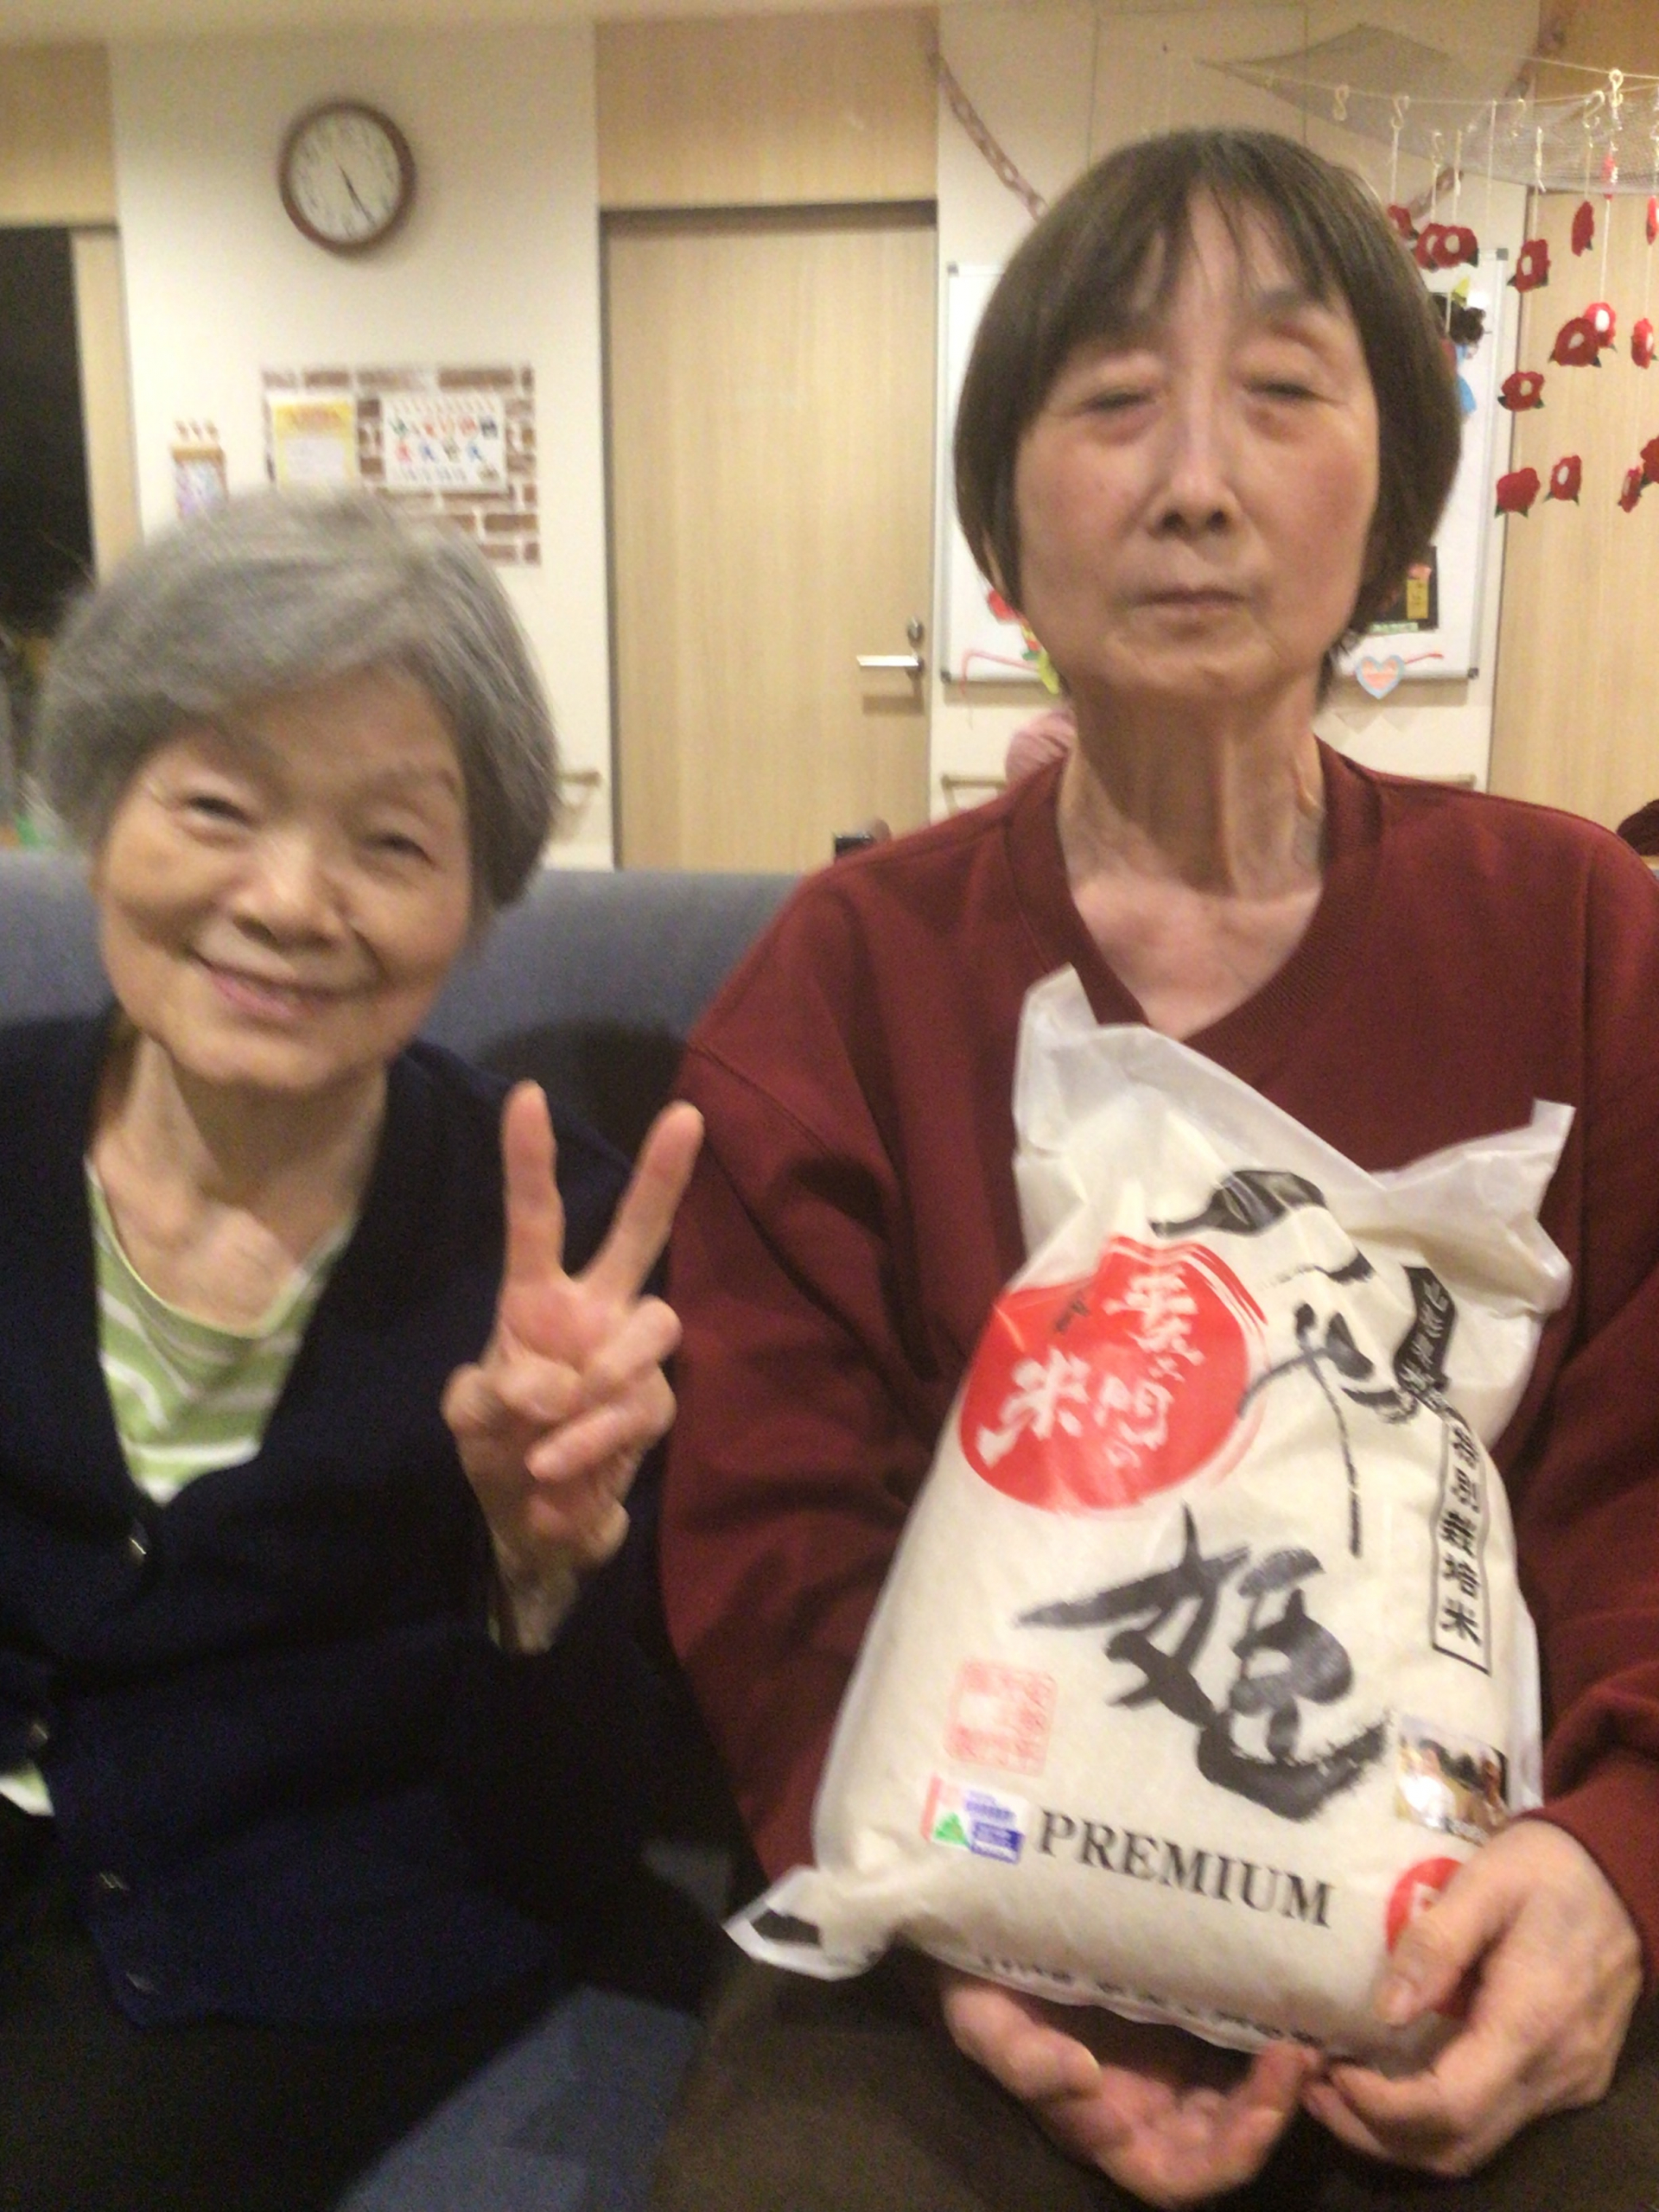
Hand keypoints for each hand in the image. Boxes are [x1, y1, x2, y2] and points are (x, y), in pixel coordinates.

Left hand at [443, 1084, 702, 1614]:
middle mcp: (596, 1312)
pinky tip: (555, 1481)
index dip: (530, 1160)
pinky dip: (588, 1452)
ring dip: (598, 1388)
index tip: (527, 1094)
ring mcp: (632, 1358)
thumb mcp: (469, 1420)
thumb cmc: (500, 1445)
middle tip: (685, 1116)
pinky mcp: (654, 1406)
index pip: (536, 1219)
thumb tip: (539, 1386)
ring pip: (651, 1329)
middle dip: (663, 1176)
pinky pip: (633, 1412)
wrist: (536, 1523)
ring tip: (545, 1451)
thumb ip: (482, 1399)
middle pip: (639, 1235)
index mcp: (538, 1298)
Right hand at [938, 1967, 1317, 2207]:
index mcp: (1104, 2124)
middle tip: (1299, 2051)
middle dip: (1273, 2110)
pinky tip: (1285, 1993)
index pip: (1181, 2173)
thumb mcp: (982, 2020)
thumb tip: (1083, 2079)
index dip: (1231, 2155)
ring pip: (1240, 2091)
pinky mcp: (1179, 2006)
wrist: (981, 1919)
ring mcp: (1168, 2055)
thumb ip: (1024, 2059)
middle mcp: (1147, 2102)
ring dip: (1280, 2074)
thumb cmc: (977, 1980)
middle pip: (1226, 2139)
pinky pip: (1234, 2036)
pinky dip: (1264, 2028)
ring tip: (1304, 2023)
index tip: (1265, 2105)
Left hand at [1303, 1820, 1641, 2176]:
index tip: (1329, 2072)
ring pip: (1476, 2144)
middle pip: (1457, 2144)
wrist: (1624, 1876)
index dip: (1381, 2106)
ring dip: (1403, 2134)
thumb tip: (1385, 2011)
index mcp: (1531, 2024)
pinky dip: (1439, 2118)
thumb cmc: (1549, 1868)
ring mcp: (1566, 2084)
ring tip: (1338, 2091)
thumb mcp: (1487, 1881)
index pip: (1449, 2105)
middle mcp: (1554, 2073)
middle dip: (1377, 2132)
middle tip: (1313, 2089)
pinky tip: (1395, 2081)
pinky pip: (1496, 2121)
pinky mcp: (1568, 2078)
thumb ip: (1435, 1943)